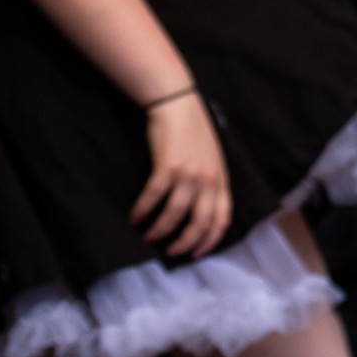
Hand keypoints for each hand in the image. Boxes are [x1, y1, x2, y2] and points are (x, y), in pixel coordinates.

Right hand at [130, 91, 232, 259]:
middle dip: (183, 243)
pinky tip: (134, 218)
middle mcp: (208, 179)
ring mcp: (189, 173)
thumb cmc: (193, 131)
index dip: (209, 241)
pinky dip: (142, 211)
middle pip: (199, 223)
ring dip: (159, 230)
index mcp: (221, 178)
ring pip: (173, 215)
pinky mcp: (167, 166)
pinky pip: (153, 198)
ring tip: (148, 236)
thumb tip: (201, 212)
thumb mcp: (212, 157)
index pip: (221, 219)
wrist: (178, 102)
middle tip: (170, 251)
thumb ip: (211, 183)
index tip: (196, 254)